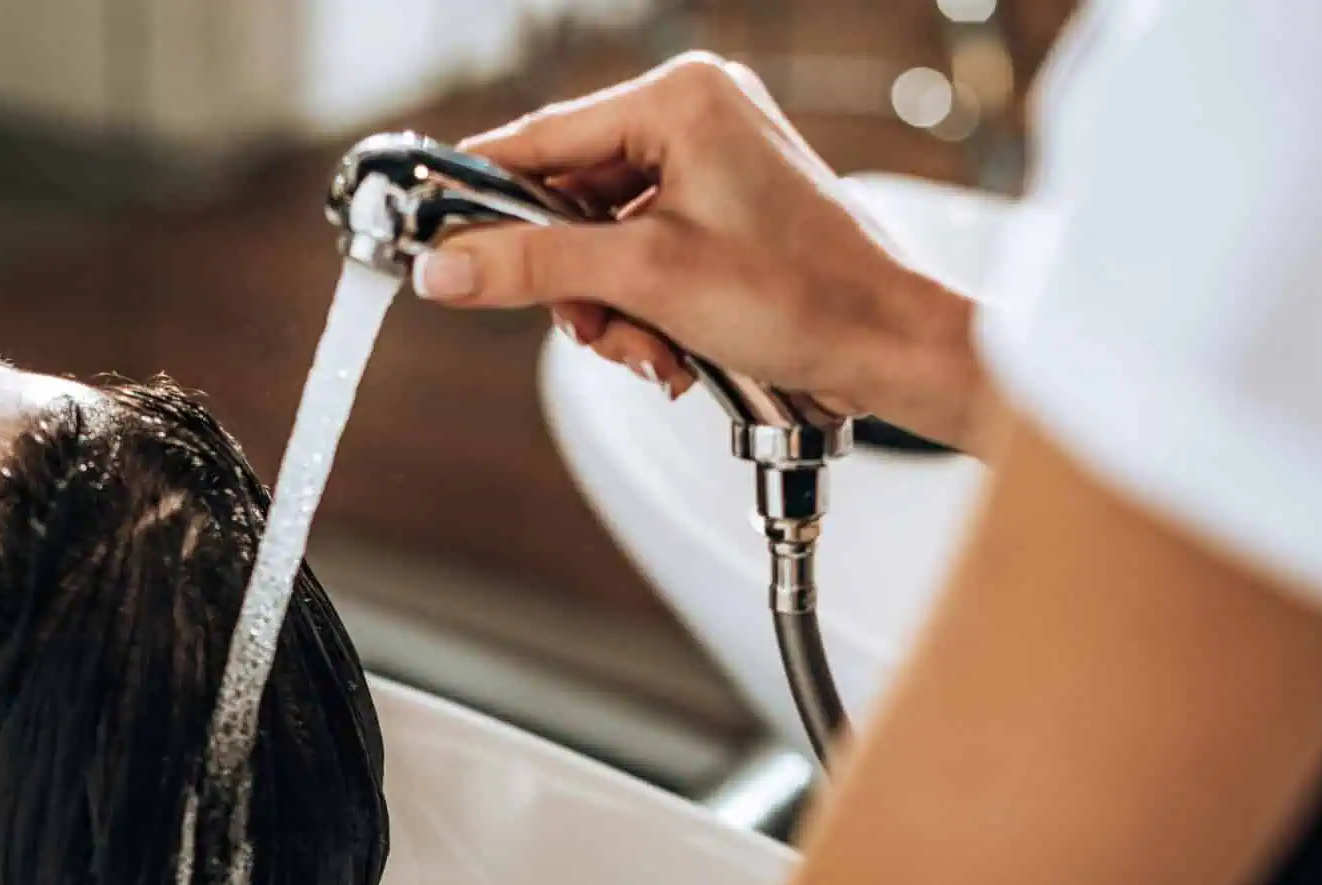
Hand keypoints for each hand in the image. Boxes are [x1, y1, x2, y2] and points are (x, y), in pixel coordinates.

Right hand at [411, 53, 988, 453]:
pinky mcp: (729, 214)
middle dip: (575, 282)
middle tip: (593, 328)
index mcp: (680, 98)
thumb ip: (534, 267)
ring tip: (653, 351)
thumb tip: (444, 268)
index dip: (480, 194)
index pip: (542, 139)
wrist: (894, 348)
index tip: (427, 230)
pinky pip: (646, 257)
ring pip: (605, 241)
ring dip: (613, 310)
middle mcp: (698, 116)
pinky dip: (646, 311)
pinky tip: (676, 350)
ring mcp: (716, 165)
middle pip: (571, 199)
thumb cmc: (805, 298)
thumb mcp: (646, 281)